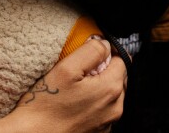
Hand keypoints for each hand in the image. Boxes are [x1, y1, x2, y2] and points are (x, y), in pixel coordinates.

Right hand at [0, 38, 125, 132]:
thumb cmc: (46, 104)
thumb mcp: (66, 68)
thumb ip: (91, 51)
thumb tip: (105, 43)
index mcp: (110, 89)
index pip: (122, 60)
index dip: (106, 52)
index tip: (89, 53)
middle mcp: (115, 108)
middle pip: (118, 78)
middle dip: (103, 70)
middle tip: (79, 71)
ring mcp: (108, 123)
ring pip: (111, 95)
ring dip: (99, 87)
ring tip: (75, 87)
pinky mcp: (99, 132)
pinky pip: (103, 111)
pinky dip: (94, 104)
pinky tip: (75, 103)